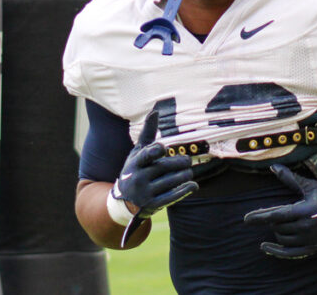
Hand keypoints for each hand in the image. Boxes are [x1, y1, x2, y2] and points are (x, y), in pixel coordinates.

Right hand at [112, 111, 196, 245]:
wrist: (124, 200)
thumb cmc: (135, 169)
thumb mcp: (137, 152)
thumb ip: (147, 133)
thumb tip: (155, 111)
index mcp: (134, 163)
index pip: (145, 156)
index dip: (154, 151)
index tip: (163, 148)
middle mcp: (138, 178)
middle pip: (163, 168)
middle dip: (178, 163)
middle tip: (187, 161)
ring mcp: (144, 193)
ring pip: (169, 182)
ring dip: (183, 176)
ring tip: (189, 171)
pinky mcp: (152, 204)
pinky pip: (171, 197)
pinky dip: (184, 191)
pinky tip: (193, 185)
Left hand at [242, 164, 316, 258]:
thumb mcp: (309, 186)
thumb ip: (290, 178)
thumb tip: (273, 167)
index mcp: (303, 211)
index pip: (275, 215)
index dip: (259, 217)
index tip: (246, 219)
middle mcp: (305, 227)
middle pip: (277, 226)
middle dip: (271, 220)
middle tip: (271, 214)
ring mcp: (308, 239)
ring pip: (282, 238)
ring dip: (276, 230)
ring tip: (278, 223)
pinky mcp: (311, 247)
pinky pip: (289, 253)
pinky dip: (276, 251)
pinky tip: (264, 247)